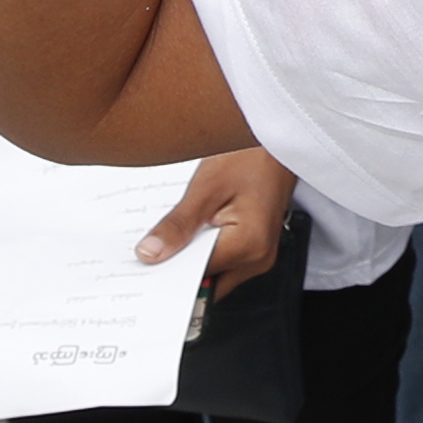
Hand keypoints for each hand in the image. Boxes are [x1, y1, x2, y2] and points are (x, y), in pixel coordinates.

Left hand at [139, 145, 293, 294]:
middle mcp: (259, 257)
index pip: (197, 277)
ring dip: (192, 261)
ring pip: (215, 273)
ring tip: (173, 238)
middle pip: (208, 281)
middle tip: (152, 254)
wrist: (277, 141)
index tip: (144, 270)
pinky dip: (204, 252)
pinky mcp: (256, 247)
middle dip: (179, 272)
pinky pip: (224, 260)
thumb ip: (177, 226)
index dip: (167, 274)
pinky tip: (191, 234)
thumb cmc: (251, 155)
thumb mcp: (206, 187)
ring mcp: (260, 254)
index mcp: (248, 245)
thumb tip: (151, 253)